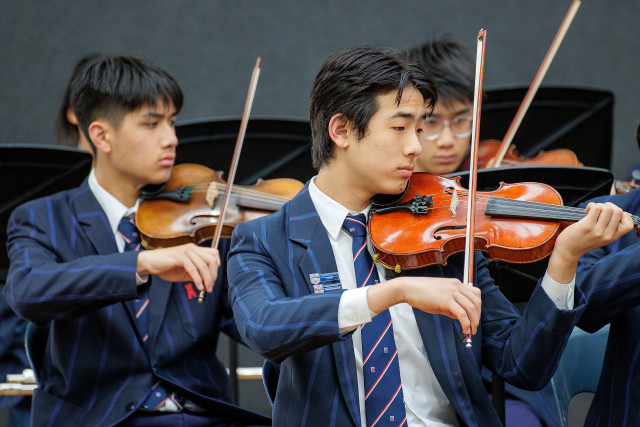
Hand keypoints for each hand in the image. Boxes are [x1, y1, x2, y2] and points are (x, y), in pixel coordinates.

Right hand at [136, 244, 220, 292]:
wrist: (149, 263)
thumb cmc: (166, 267)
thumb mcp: (185, 272)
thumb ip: (196, 274)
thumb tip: (207, 282)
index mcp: (195, 249)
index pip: (214, 254)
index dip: (216, 267)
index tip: (213, 279)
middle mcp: (192, 248)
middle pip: (212, 259)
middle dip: (214, 275)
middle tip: (211, 286)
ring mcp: (186, 251)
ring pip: (204, 265)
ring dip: (207, 279)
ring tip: (206, 289)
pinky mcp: (180, 257)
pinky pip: (193, 269)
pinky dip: (198, 280)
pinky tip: (199, 287)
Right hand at [367, 276, 481, 335]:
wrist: (408, 288)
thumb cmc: (421, 293)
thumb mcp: (440, 297)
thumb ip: (451, 306)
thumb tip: (460, 317)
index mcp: (456, 283)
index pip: (476, 294)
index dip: (478, 308)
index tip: (475, 318)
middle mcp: (456, 286)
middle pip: (476, 302)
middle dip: (477, 317)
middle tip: (474, 328)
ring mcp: (452, 292)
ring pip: (471, 308)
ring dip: (473, 322)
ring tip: (470, 331)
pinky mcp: (446, 300)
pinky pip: (462, 314)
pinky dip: (466, 324)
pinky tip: (464, 330)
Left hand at [549, 202, 633, 282]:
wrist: (568, 251)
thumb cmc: (583, 241)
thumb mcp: (602, 238)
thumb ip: (611, 228)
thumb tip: (621, 212)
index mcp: (613, 238)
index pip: (629, 224)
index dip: (623, 215)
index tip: (611, 215)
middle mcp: (607, 235)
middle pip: (618, 211)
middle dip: (609, 206)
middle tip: (599, 211)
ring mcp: (598, 230)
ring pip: (607, 208)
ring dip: (599, 205)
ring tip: (591, 211)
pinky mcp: (587, 226)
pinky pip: (595, 208)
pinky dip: (591, 205)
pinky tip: (586, 211)